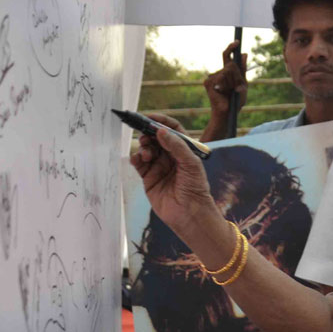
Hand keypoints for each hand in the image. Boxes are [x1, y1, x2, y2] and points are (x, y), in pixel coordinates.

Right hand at [129, 112, 220, 239]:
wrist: (189, 213)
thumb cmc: (196, 188)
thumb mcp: (191, 163)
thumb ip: (176, 146)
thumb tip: (161, 131)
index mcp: (184, 150)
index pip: (172, 130)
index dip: (161, 122)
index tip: (150, 118)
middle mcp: (171, 156)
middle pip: (156, 138)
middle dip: (149, 134)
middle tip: (143, 134)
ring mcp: (159, 167)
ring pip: (147, 149)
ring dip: (143, 147)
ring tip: (146, 153)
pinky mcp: (149, 178)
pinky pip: (139, 164)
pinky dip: (136, 158)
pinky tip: (138, 158)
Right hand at [204, 41, 247, 117]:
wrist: (228, 112)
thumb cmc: (235, 101)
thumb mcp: (242, 84)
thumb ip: (242, 70)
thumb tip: (244, 54)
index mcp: (226, 72)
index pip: (227, 56)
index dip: (231, 48)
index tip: (237, 42)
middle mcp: (218, 73)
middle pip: (231, 65)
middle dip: (237, 76)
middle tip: (237, 87)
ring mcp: (212, 77)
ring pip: (227, 71)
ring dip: (233, 81)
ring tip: (230, 91)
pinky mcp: (208, 82)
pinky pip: (222, 77)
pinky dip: (227, 84)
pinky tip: (223, 92)